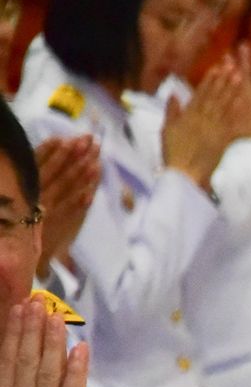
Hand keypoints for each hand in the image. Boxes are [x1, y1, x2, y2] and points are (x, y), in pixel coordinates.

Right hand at [0, 300, 99, 386]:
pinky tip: (80, 347)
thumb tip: (3, 362)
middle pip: (27, 361)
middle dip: (32, 329)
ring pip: (50, 372)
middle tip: (37, 302)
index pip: (4, 361)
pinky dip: (78, 368)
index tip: (17, 308)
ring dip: (54, 341)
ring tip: (56, 316)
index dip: (12, 332)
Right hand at [32, 136, 100, 271]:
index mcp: (26, 183)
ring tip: (96, 161)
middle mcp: (34, 194)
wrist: (19, 248)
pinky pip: (69, 213)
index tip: (65, 137)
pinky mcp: (55, 225)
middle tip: (88, 139)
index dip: (52, 149)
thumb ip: (33, 175)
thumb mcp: (25, 192)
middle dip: (73, 154)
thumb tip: (51, 151)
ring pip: (64, 189)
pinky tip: (91, 195)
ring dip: (80, 174)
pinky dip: (79, 203)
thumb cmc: (23, 215)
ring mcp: (45, 210)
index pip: (38, 162)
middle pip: (55, 171)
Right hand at [159, 60, 247, 191]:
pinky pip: (231, 124)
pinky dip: (237, 112)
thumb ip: (171, 111)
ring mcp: (213, 130)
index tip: (217, 68)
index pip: (200, 94)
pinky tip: (244, 101)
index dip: (209, 80)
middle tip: (233, 66)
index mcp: (188, 116)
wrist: (185, 176)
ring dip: (232, 91)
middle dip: (223, 80)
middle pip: (214, 97)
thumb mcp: (167, 130)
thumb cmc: (174, 154)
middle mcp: (201, 120)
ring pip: (223, 107)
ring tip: (240, 77)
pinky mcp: (222, 141)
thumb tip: (174, 94)